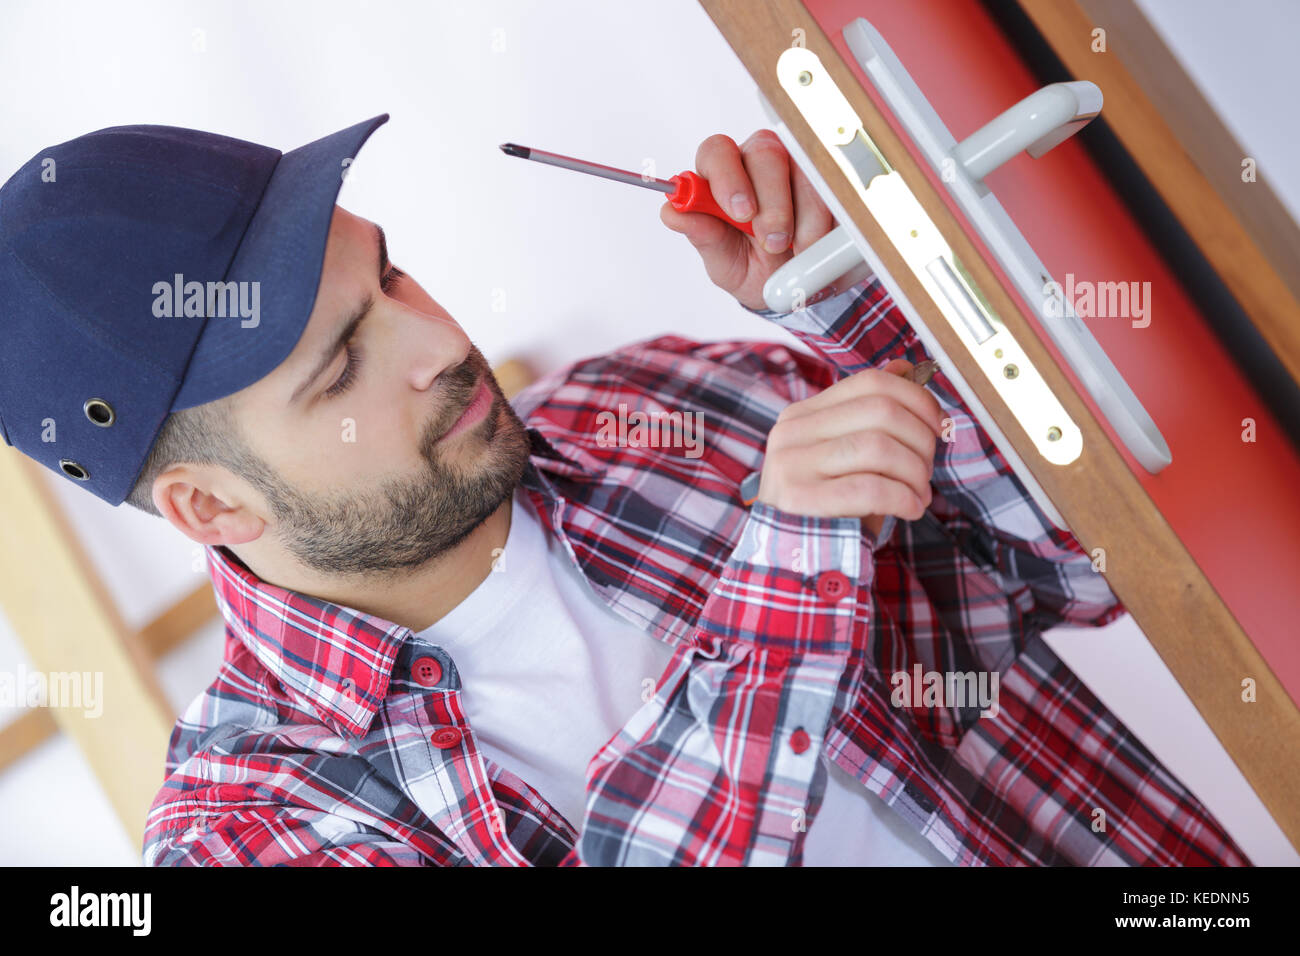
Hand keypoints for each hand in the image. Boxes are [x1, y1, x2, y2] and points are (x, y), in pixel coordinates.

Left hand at [660, 129, 834, 311]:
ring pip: (805, 170)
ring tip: (799, 252)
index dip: (728, 178)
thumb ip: (703, 236)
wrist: (793, 289)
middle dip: (772, 203)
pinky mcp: (831, 178)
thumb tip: (672, 213)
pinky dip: (830, 220)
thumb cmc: (750, 267)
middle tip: (775, 243)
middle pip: (765, 153)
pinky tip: (821, 243)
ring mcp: (799, 164)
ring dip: (805, 218)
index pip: (717, 152)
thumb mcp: (724, 262)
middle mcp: (758, 160)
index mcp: (723, 175)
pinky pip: (837, 187)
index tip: (742, 213)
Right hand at [756, 359, 943, 536]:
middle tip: (927, 470)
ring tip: (918, 494)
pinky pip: (869, 487)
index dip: (916, 398)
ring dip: (914, 473)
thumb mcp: (850, 458)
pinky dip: (902, 498)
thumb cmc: (830, 508)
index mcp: (803, 415)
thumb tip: (904, 368)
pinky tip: (909, 510)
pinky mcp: (798, 499)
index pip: (870, 383)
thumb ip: (870, 415)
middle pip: (880, 411)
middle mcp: (791, 432)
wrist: (791, 561)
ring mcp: (790, 464)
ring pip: (878, 447)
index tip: (938, 425)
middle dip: (921, 440)